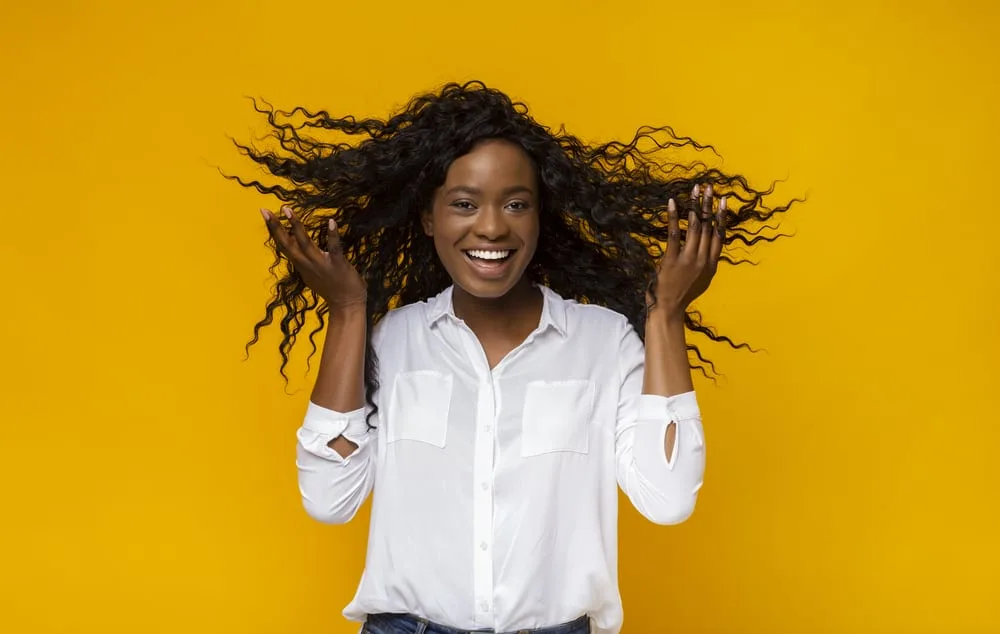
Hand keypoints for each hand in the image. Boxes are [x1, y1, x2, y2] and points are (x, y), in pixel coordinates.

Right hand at [260, 206, 366, 309]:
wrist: (346, 305)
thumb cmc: (330, 288)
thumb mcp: (310, 274)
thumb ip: (302, 260)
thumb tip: (294, 244)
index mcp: (301, 265)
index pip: (283, 245)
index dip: (273, 229)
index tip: (264, 213)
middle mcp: (307, 264)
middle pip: (287, 244)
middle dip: (276, 227)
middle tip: (265, 211)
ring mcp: (321, 264)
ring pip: (305, 243)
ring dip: (295, 226)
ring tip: (288, 210)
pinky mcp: (337, 264)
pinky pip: (334, 248)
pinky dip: (332, 235)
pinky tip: (331, 222)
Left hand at [649, 184, 725, 317]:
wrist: (669, 309)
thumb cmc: (682, 294)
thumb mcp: (702, 280)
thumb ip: (706, 264)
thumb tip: (709, 250)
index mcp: (712, 264)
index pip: (719, 235)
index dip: (721, 216)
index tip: (723, 201)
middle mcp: (703, 260)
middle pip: (707, 226)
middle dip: (709, 204)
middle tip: (710, 187)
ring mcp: (688, 259)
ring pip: (694, 226)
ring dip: (695, 205)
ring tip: (696, 189)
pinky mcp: (672, 259)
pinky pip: (674, 233)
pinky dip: (673, 216)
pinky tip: (672, 202)